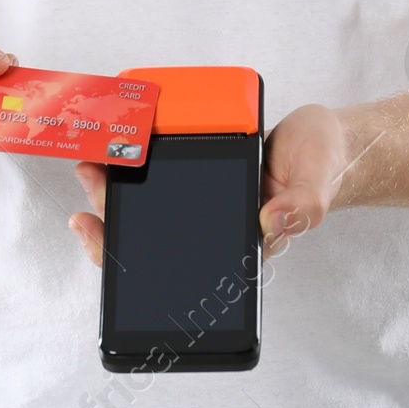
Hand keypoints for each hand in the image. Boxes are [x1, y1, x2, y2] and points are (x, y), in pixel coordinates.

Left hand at [67, 102, 353, 267]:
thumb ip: (302, 205)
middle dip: (112, 225)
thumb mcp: (318, 183)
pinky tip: (113, 151)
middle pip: (151, 239)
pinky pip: (159, 173)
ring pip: (147, 206)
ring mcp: (203, 200)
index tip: (103, 239)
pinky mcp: (198, 171)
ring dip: (113, 193)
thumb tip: (272, 221)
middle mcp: (213, 226)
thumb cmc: (321, 166)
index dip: (133, 262)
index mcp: (237, 242)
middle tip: (84, 211)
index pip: (179, 267)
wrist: (324, 141)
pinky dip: (133, 162)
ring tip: (90, 171)